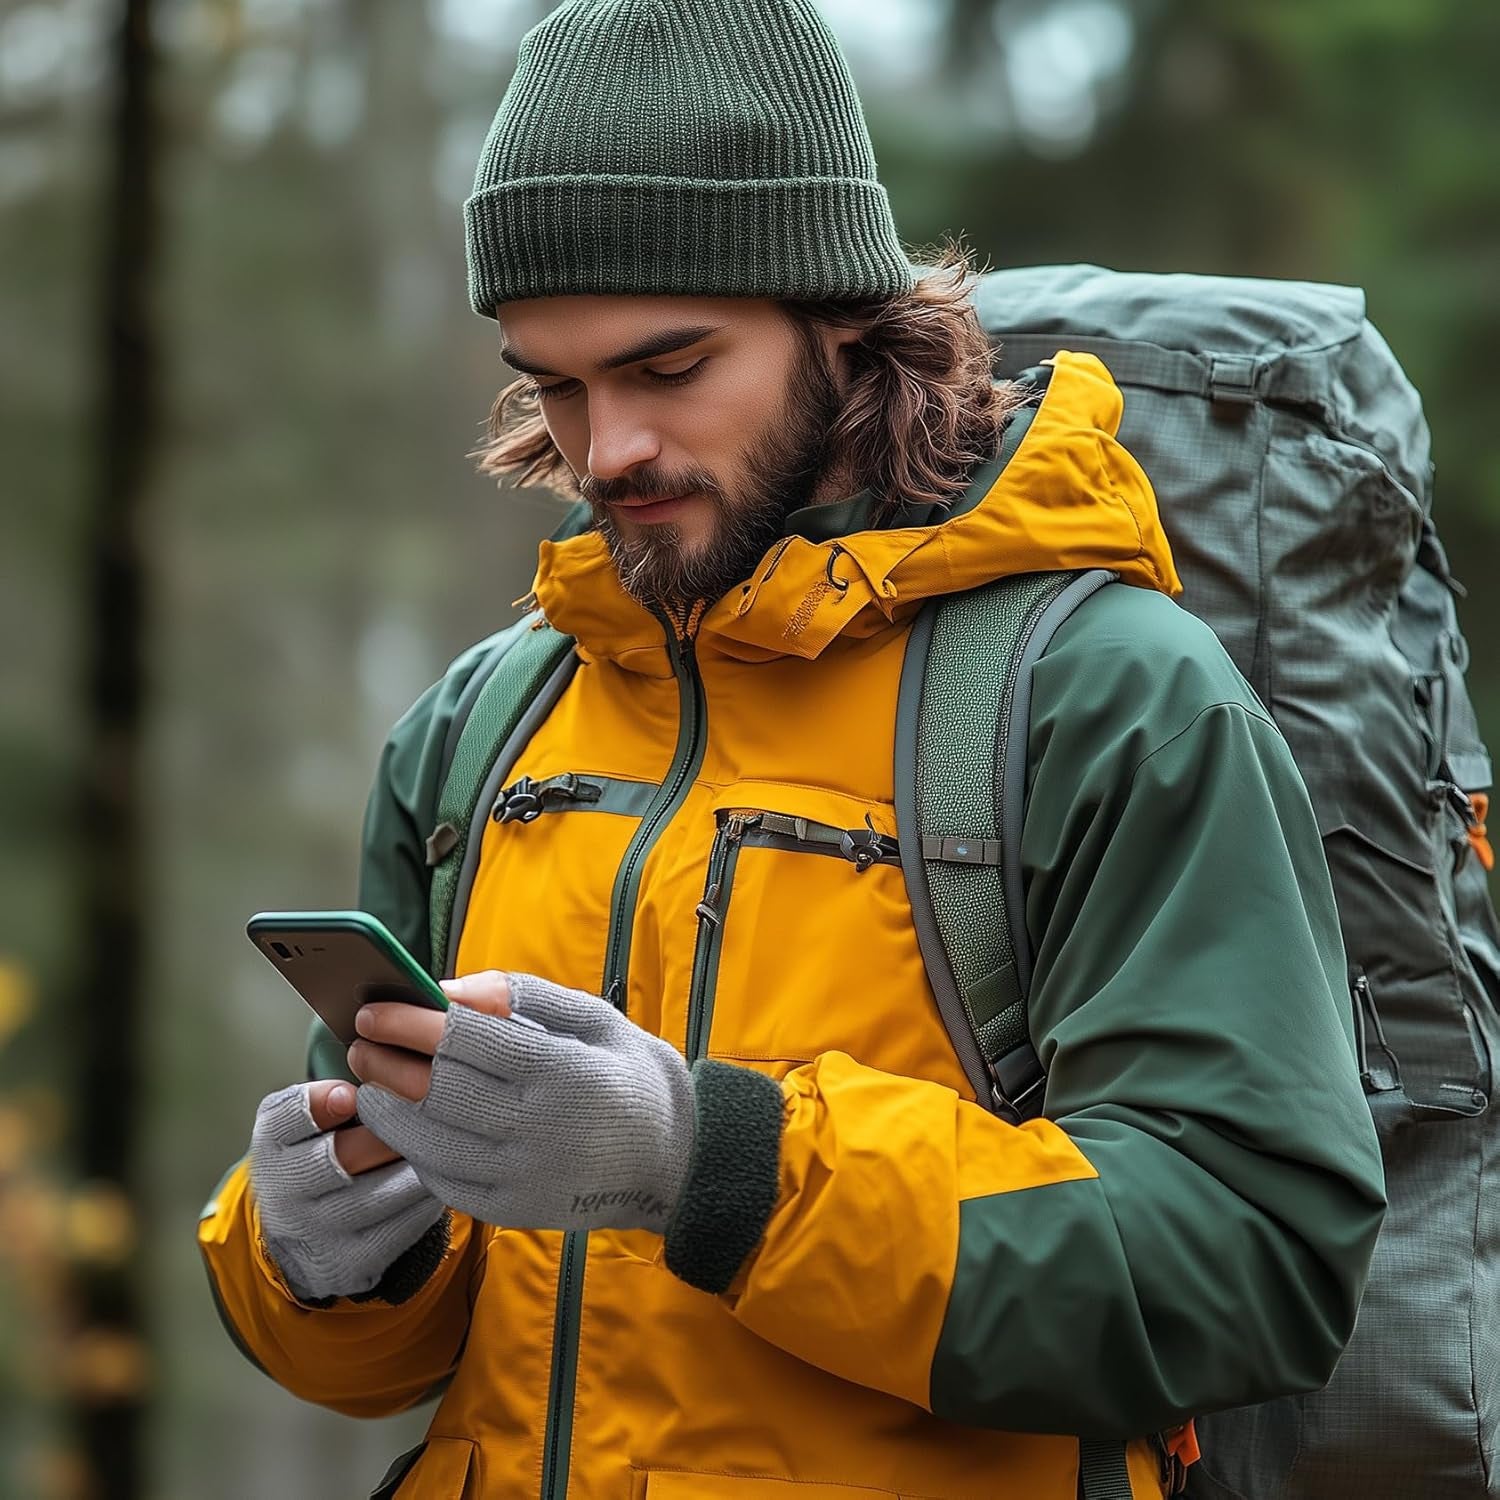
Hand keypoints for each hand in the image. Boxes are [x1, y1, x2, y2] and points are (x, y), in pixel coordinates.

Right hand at [248, 1079, 445, 1302]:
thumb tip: (376, 1075)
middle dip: (385, 1136)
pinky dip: (423, 1204)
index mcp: (274, 1143)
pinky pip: (394, 1231)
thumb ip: (327, 1096)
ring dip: (413, 1170)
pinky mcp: (349, 1260)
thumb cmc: (318, 1150)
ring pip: (373, 1198)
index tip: (352, 1095)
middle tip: (422, 1116)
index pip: (287, 1118)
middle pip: (338, 1159)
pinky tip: (442, 1181)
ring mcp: (316, 1230)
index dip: (319, 1104)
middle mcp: (286, 1190)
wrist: (303, 1231)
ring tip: (444, 1146)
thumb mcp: (305, 1119)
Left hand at [352, 971, 695, 1233]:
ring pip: (431, 1141)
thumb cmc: (633, 1076)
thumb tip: (452, 987)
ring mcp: (524, 1176)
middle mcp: (539, 1128)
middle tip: (357, 1041)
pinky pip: (447, 1182)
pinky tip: (405, 1126)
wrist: (680, 1162)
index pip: (465, 1041)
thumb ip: (525, 996)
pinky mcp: (516, 1211)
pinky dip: (416, 1152)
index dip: (410, 1022)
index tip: (373, 1007)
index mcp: (562, 1071)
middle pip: (437, 1091)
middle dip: (386, 1062)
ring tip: (367, 1082)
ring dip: (387, 1110)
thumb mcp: (596, 1019)